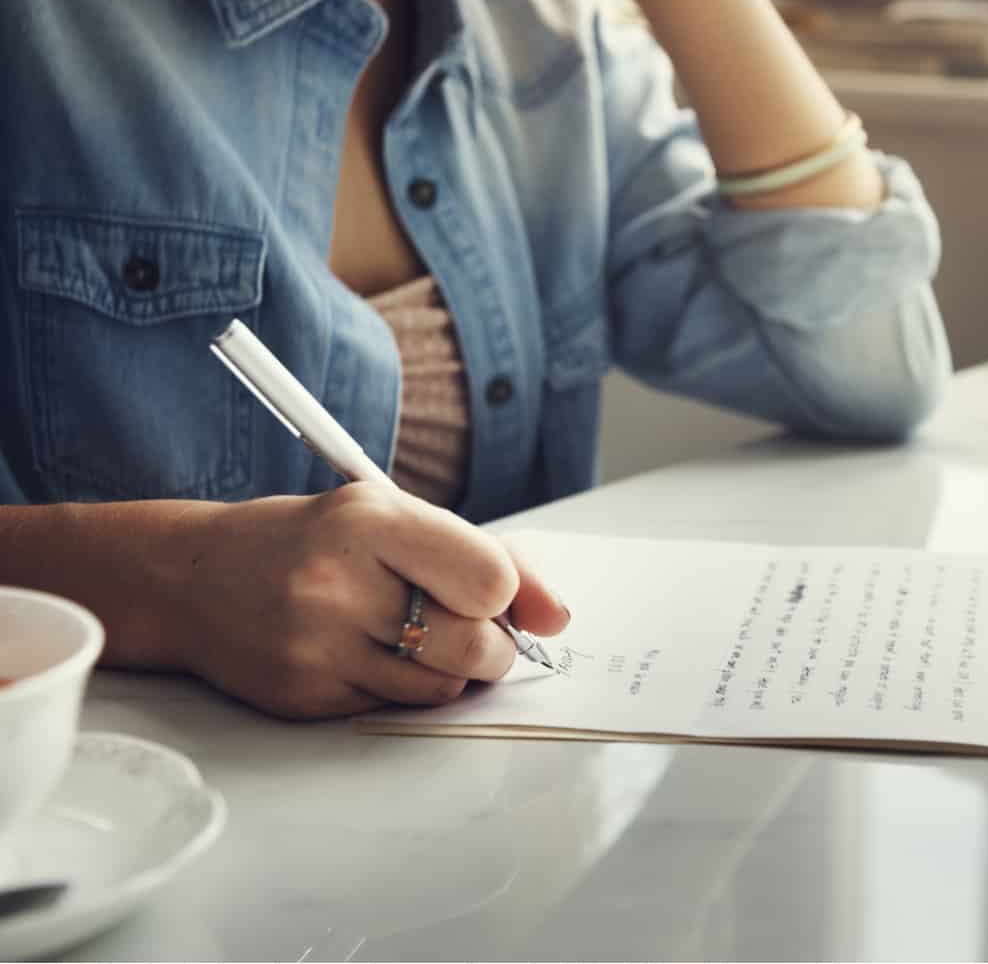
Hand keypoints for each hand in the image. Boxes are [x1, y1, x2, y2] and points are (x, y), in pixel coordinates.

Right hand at [172, 484, 568, 720]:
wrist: (192, 578)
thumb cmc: (312, 540)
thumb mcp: (391, 517)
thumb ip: (484, 555)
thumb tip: (557, 616)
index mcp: (368, 521)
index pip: (488, 578)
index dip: (505, 593)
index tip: (492, 591)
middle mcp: (337, 583)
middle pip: (474, 645)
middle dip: (493, 645)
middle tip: (475, 630)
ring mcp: (315, 646)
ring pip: (443, 688)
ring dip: (450, 670)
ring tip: (415, 635)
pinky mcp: (302, 697)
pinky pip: (396, 708)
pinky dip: (402, 687)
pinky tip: (368, 653)